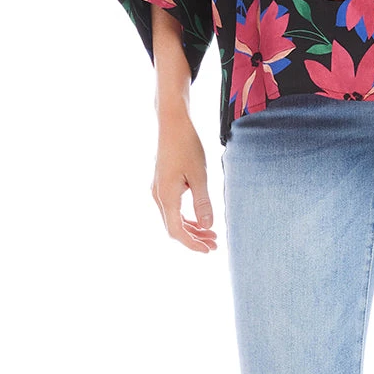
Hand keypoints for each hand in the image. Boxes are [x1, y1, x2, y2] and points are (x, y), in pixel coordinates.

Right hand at [151, 112, 217, 253]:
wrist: (172, 124)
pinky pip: (172, 208)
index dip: (193, 244)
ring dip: (191, 228)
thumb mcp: (199, 175)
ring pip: (172, 218)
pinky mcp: (162, 184)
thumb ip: (203, 202)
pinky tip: (199, 217)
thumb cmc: (187, 146)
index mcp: (166, 196)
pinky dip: (185, 216)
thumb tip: (208, 226)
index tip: (209, 250)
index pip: (177, 231)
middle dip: (194, 238)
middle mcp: (158, 196)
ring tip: (211, 233)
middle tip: (215, 244)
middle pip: (174, 228)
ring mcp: (158, 190)